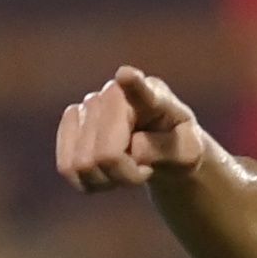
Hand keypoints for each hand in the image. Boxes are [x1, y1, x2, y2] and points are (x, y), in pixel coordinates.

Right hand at [57, 66, 211, 192]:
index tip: (127, 76)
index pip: (140, 89)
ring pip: (82, 165)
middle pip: (105, 155)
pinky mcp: (69, 124)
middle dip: (125, 175)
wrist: (161, 147)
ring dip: (107, 179)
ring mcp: (87, 106)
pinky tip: (106, 171)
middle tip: (145, 171)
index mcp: (153, 96)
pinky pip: (67, 168)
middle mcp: (112, 93)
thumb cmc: (177, 146)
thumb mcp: (188, 153)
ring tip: (127, 167)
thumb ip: (167, 150)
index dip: (132, 83)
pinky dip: (89, 181)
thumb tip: (134, 147)